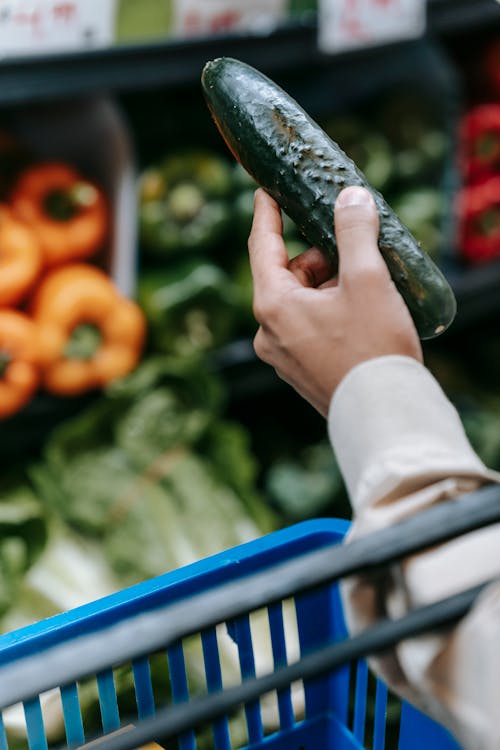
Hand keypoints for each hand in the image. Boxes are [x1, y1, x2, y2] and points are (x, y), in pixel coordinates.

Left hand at [248, 186, 422, 416]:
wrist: (384, 415)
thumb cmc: (373, 347)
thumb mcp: (367, 280)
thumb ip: (354, 232)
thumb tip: (349, 198)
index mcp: (272, 305)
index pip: (261, 245)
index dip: (265, 213)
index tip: (265, 190)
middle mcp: (268, 332)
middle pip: (286, 275)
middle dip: (318, 259)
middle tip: (353, 253)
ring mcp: (282, 356)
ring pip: (300, 302)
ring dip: (327, 287)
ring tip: (366, 290)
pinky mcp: (299, 372)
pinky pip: (308, 328)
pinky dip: (328, 312)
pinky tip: (361, 315)